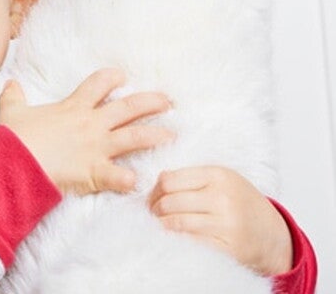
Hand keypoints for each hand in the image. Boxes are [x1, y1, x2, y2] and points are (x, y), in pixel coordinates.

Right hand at [0, 68, 173, 195]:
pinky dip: (131, 179)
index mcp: (73, 107)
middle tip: (167, 101)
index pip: (98, 85)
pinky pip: (119, 176)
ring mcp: (96, 147)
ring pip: (133, 137)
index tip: (123, 77)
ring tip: (172, 135)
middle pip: (127, 108)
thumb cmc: (15, 138)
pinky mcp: (94, 172)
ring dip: (155, 135)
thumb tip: (10, 83)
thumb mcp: (12, 111)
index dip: (111, 78)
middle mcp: (90, 124)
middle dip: (149, 102)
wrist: (14, 162)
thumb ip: (13, 97)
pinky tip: (142, 181)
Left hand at [148, 166, 292, 275]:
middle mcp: (223, 197)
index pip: (169, 180)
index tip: (152, 197)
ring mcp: (226, 223)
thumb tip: (154, 184)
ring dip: (161, 226)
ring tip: (160, 225)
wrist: (272, 234)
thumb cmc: (240, 204)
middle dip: (155, 209)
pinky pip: (188, 242)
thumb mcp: (221, 180)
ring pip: (175, 223)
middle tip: (153, 213)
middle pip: (169, 202)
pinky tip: (174, 238)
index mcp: (218, 175)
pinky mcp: (227, 247)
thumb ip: (191, 178)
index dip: (154, 190)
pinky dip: (175, 240)